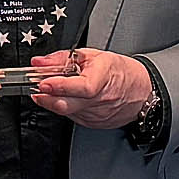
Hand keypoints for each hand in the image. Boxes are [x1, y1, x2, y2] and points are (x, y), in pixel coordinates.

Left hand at [30, 49, 152, 128]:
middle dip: (47, 98)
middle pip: (68, 105)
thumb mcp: (92, 55)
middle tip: (37, 89)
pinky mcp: (93, 123)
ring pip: (67, 112)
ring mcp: (97, 114)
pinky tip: (68, 98)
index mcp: (104, 77)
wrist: (141, 92)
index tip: (43, 83)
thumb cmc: (119, 71)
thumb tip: (39, 62)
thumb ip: (62, 58)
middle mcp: (101, 99)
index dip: (60, 86)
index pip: (82, 87)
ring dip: (54, 102)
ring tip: (51, 90)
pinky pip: (73, 116)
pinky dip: (66, 107)